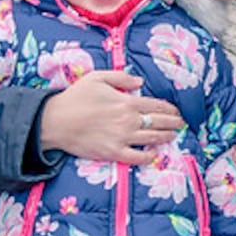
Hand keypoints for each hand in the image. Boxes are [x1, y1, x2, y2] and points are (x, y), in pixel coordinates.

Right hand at [39, 70, 181, 165]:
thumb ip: (121, 77)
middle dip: (174, 122)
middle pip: (159, 122)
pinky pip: (137, 157)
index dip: (169, 109)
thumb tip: (140, 81)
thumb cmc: (75, 98)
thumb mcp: (97, 78)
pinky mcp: (113, 152)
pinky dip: (148, 156)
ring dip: (166, 137)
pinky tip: (154, 154)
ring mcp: (122, 138)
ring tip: (174, 135)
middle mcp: (128, 120)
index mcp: (126, 102)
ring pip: (153, 139)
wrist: (55, 121)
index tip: (176, 111)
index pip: (156, 106)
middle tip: (181, 123)